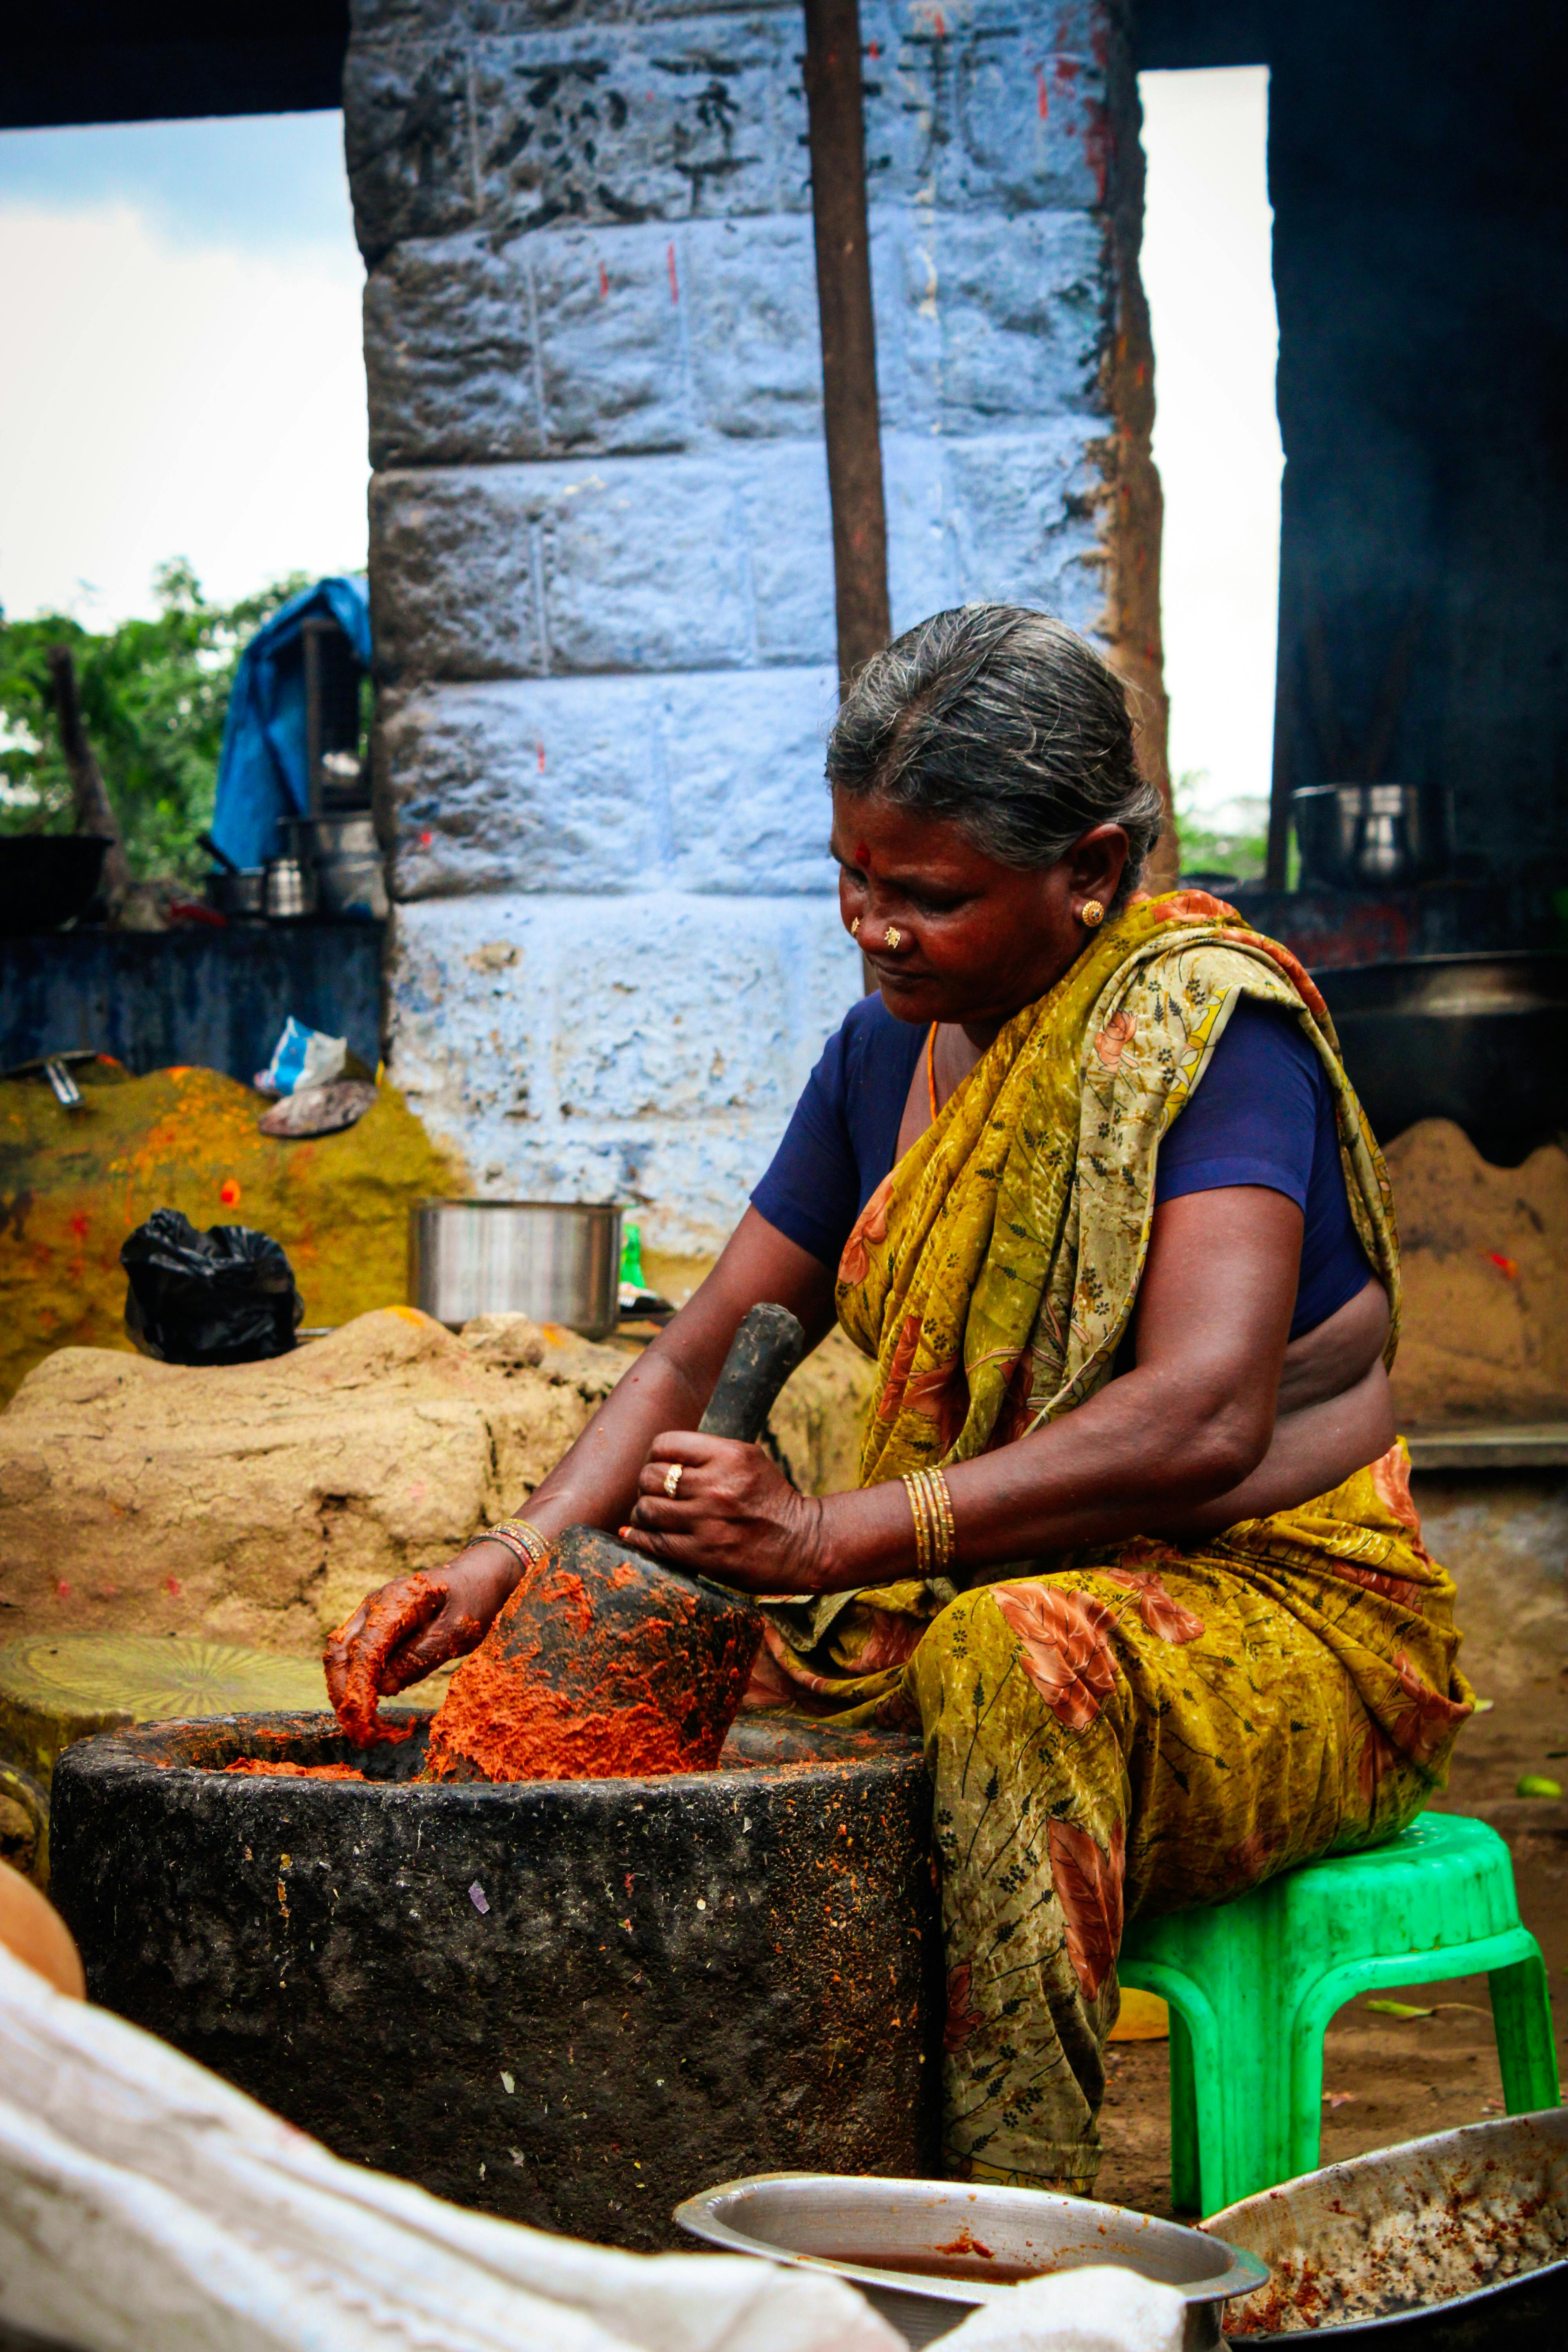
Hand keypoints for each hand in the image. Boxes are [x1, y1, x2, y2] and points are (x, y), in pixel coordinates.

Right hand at [323, 1542, 518, 1744]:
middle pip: (341, 1652)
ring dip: (346, 1692)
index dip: (359, 1687)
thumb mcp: (455, 1631)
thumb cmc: (471, 1601)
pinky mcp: (375, 1629)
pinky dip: (357, 1684)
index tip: (363, 1722)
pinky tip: (369, 1709)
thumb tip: (383, 1688)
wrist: (479, 1578)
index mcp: (395, 1600)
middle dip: (344, 1695)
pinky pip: (356, 1657)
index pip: (365, 1648)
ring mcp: (370, 1616)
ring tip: (362, 1728)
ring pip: (342, 1656)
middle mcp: (373, 1606)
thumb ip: (419, 1658)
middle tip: (359, 1734)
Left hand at [622, 1433, 826, 1594]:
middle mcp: (716, 1486)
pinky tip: (637, 1536)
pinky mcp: (704, 1554)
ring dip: (642, 1513)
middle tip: (653, 1494)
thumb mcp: (749, 1460)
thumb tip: (659, 1457)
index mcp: (729, 1455)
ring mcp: (708, 1521)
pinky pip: (654, 1542)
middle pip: (650, 1476)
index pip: (665, 1444)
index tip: (660, 1467)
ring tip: (650, 1516)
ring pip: (647, 1510)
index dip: (655, 1456)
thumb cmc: (771, 1500)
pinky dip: (639, 1539)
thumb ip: (709, 1453)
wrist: (803, 1544)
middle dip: (646, 1485)